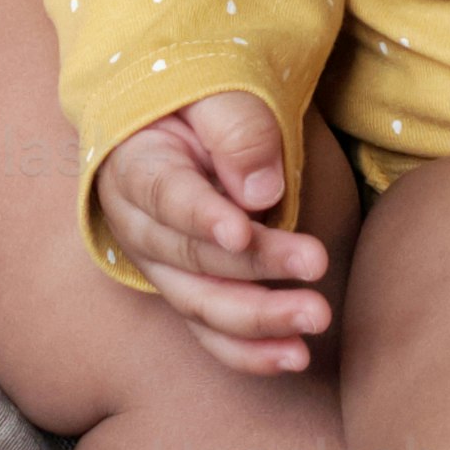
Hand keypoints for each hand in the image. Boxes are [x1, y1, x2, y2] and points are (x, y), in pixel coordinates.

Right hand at [92, 91, 331, 377]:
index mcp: (134, 168)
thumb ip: (236, 130)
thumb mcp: (216, 93)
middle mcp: (138, 227)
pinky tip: (292, 356)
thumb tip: (261, 194)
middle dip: (255, 266)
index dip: (203, 217)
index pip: (166, 197)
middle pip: (192, 257)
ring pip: (202, 304)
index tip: (243, 232)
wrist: (179, 126)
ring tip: (313, 320)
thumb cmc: (200, 104)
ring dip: (259, 319)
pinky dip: (249, 352)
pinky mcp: (189, 292)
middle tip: (315, 263)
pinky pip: (212, 333)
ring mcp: (161, 268)